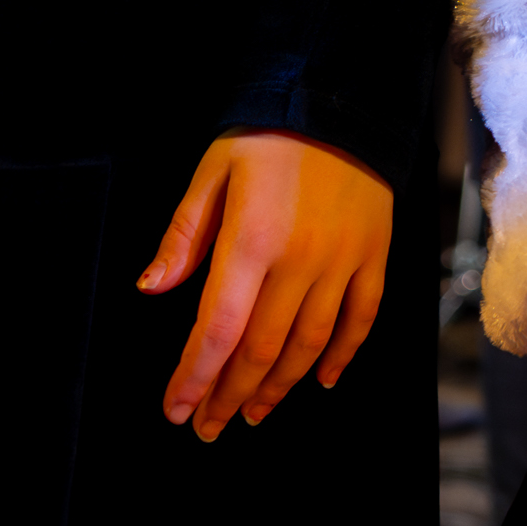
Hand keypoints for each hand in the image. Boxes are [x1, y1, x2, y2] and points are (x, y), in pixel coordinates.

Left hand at [140, 132, 392, 437]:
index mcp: (252, 240)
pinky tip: (322, 381)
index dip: (195, 377)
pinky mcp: (375, 255)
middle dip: (229, 395)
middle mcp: (301, 260)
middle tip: (208, 426)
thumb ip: (183, 235)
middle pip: (262, 349)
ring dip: (279, 387)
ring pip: (310, 344)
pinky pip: (361, 318)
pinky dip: (343, 355)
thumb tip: (151, 288)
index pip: (218, 329)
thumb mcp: (213, 172)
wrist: (343, 99)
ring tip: (254, 413)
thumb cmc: (269, 135)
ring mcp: (343, 261)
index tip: (176, 410)